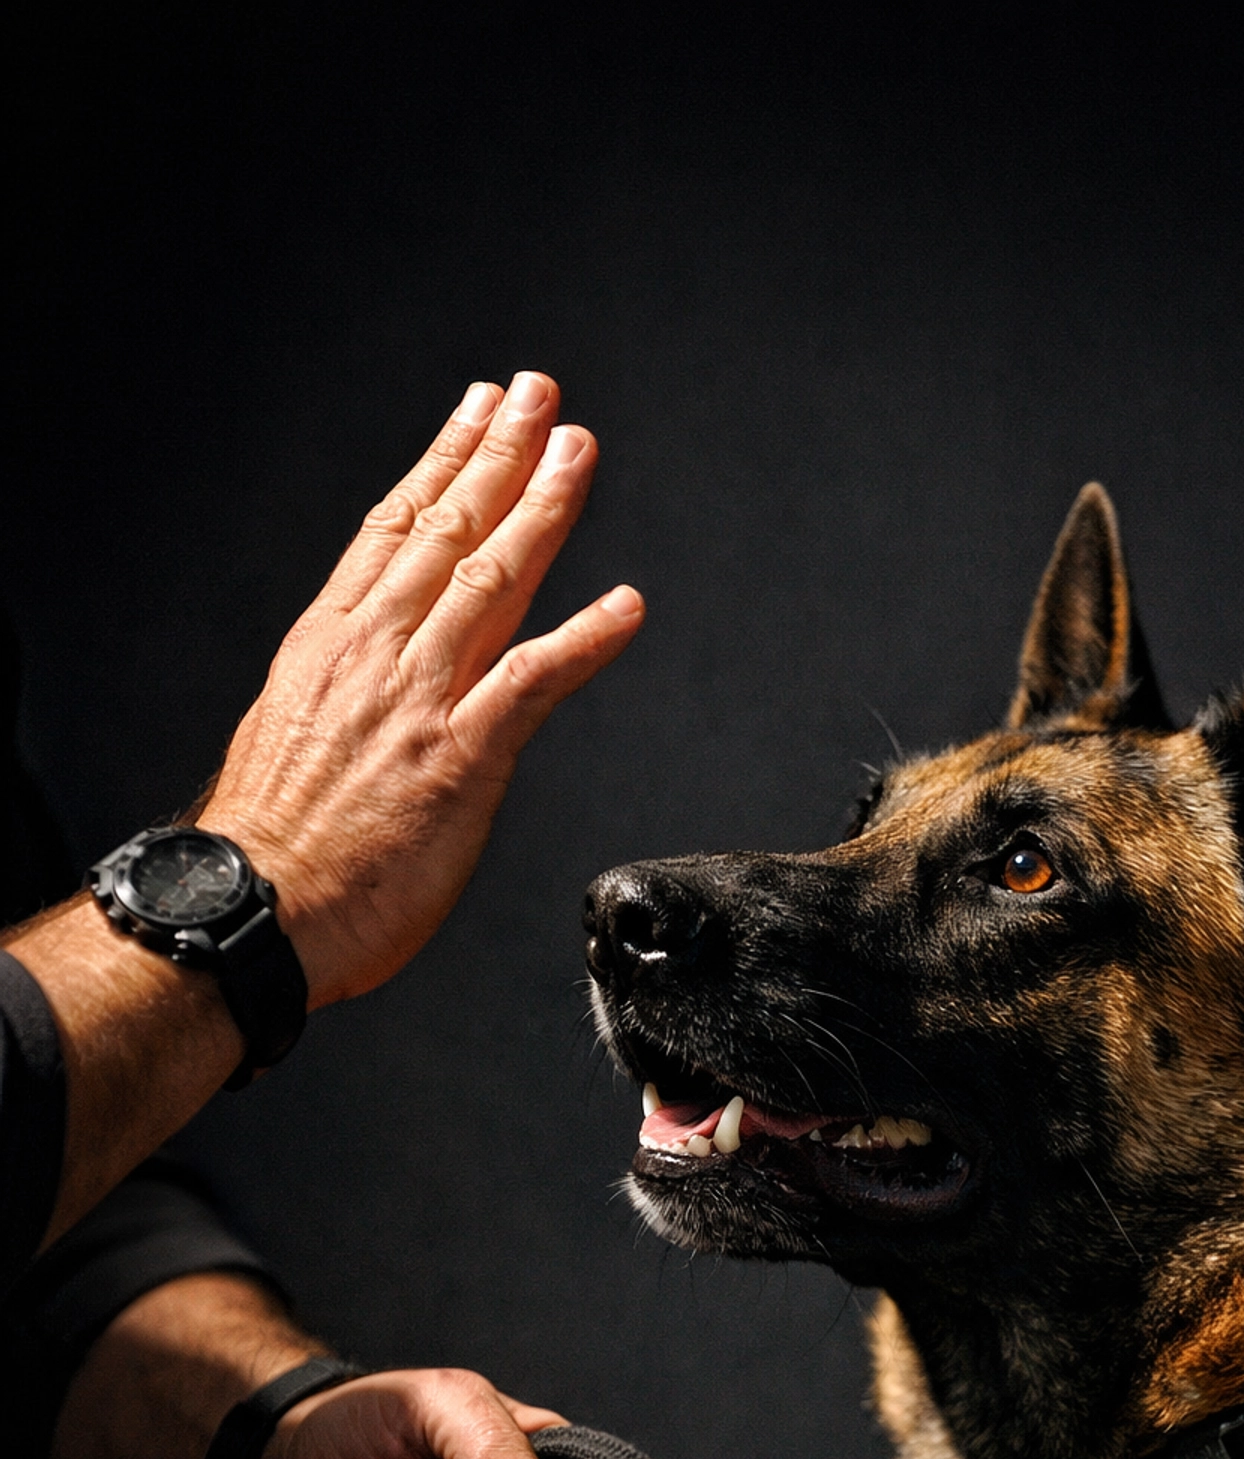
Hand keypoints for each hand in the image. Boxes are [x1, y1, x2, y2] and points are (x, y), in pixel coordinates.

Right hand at [199, 370, 643, 1006]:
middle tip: (541, 396)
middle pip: (448, 531)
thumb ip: (337, 701)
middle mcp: (376, 655)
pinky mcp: (461, 758)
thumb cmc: (267, 850)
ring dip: (544, 510)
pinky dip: (585, 639)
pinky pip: (535, 683)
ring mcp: (420, 701)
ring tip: (579, 453)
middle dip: (500, 454)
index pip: (393, 530)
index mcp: (329, 645)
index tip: (476, 412)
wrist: (251, 911)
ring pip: (493, 581)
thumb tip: (358, 695)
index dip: (443, 464)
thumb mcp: (287, 740)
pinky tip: (627, 605)